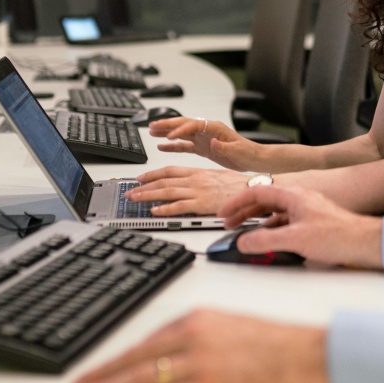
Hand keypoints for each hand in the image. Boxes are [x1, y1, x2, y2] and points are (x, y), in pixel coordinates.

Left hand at [69, 309, 330, 382]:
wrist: (309, 357)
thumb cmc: (270, 344)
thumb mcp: (224, 325)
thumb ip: (188, 339)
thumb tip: (151, 358)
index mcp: (196, 323)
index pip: (141, 347)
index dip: (111, 365)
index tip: (89, 376)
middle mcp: (196, 346)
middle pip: (136, 370)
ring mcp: (205, 375)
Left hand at [126, 167, 249, 216]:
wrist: (253, 189)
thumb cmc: (239, 185)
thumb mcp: (217, 176)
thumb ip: (202, 179)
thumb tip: (192, 185)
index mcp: (198, 172)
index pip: (170, 170)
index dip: (153, 174)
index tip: (141, 178)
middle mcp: (195, 180)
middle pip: (164, 181)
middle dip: (144, 186)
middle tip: (130, 192)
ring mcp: (198, 191)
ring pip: (167, 192)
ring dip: (148, 196)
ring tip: (135, 200)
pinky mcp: (202, 204)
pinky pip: (179, 206)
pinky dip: (165, 209)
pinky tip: (155, 212)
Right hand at [147, 116, 261, 170]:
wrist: (254, 159)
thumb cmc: (249, 152)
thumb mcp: (238, 150)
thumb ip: (225, 146)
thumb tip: (213, 141)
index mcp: (215, 128)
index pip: (193, 125)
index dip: (180, 129)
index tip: (169, 136)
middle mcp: (207, 131)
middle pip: (183, 124)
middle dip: (167, 124)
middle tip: (151, 126)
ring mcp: (203, 139)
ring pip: (181, 133)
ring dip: (166, 132)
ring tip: (151, 132)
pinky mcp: (202, 148)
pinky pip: (184, 145)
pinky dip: (172, 145)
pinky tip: (162, 146)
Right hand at [220, 185, 383, 269]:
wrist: (365, 242)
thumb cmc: (339, 234)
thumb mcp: (295, 239)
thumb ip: (266, 241)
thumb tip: (244, 241)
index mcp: (292, 195)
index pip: (256, 192)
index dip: (236, 202)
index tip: (223, 212)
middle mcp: (298, 199)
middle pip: (263, 201)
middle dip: (244, 212)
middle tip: (229, 223)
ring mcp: (306, 210)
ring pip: (274, 212)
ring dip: (257, 222)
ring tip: (245, 233)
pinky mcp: (312, 222)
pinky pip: (285, 222)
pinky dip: (271, 229)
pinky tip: (269, 241)